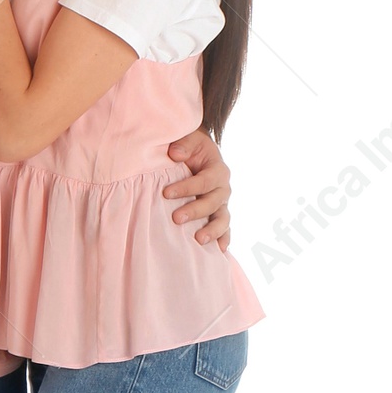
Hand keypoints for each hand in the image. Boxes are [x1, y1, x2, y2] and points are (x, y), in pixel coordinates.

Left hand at [165, 127, 230, 248]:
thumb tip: (175, 154)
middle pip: (213, 203)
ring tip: (199, 240)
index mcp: (217, 170)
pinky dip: (223, 240)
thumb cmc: (191, 148)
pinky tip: (218, 252)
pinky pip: (225, 230)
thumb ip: (183, 144)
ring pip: (222, 219)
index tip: (166, 193)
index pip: (204, 181)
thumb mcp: (189, 139)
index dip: (187, 187)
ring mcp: (222, 205)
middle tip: (176, 218)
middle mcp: (223, 189)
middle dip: (195, 211)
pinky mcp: (219, 215)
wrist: (199, 155)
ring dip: (213, 230)